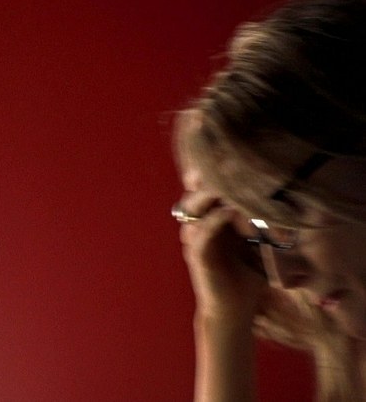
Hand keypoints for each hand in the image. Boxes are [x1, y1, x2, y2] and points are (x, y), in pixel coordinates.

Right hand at [177, 168, 267, 323]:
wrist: (233, 309)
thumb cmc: (246, 276)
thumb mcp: (254, 240)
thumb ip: (255, 219)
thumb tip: (275, 195)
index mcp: (208, 219)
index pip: (203, 186)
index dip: (213, 171)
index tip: (231, 158)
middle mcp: (196, 225)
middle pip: (194, 190)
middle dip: (210, 177)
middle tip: (230, 165)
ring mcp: (194, 239)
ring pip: (194, 206)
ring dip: (213, 195)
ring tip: (232, 186)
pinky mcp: (197, 255)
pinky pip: (202, 231)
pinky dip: (215, 220)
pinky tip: (231, 212)